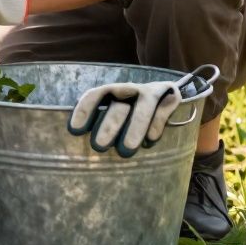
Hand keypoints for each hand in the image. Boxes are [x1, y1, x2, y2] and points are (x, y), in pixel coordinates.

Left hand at [67, 81, 182, 157]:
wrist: (168, 93)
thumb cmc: (134, 113)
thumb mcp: (118, 114)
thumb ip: (104, 127)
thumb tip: (84, 154)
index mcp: (113, 92)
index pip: (96, 95)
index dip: (84, 110)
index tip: (74, 130)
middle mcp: (130, 90)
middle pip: (118, 106)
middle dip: (108, 125)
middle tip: (99, 146)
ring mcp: (151, 92)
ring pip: (142, 107)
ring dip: (134, 127)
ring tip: (126, 150)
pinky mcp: (171, 97)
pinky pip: (163, 110)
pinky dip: (156, 125)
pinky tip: (150, 142)